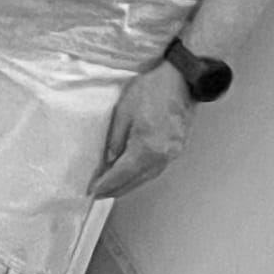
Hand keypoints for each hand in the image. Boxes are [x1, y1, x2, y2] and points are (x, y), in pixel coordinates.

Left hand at [89, 63, 193, 198]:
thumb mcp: (124, 110)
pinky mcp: (176, 150)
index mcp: (146, 147)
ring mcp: (171, 155)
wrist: (181, 79)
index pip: (121, 174)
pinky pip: (156, 170)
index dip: (105, 184)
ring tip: (112, 187)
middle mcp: (161, 156)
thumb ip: (115, 139)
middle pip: (135, 181)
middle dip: (115, 189)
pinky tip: (132, 174)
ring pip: (146, 178)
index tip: (92, 191)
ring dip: (129, 184)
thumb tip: (109, 160)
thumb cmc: (152, 89)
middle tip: (98, 193)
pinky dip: (141, 176)